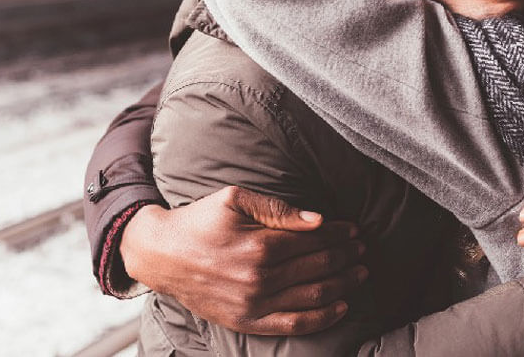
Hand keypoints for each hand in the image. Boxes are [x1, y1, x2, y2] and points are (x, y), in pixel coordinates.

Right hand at [121, 186, 366, 334]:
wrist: (160, 255)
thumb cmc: (199, 222)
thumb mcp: (234, 200)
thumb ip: (278, 209)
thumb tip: (318, 219)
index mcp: (260, 246)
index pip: (314, 240)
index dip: (339, 234)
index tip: (355, 230)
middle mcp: (260, 279)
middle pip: (319, 267)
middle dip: (346, 257)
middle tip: (362, 250)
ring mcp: (254, 304)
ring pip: (313, 296)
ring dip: (343, 284)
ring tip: (359, 273)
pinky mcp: (247, 322)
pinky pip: (294, 324)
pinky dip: (323, 317)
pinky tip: (342, 306)